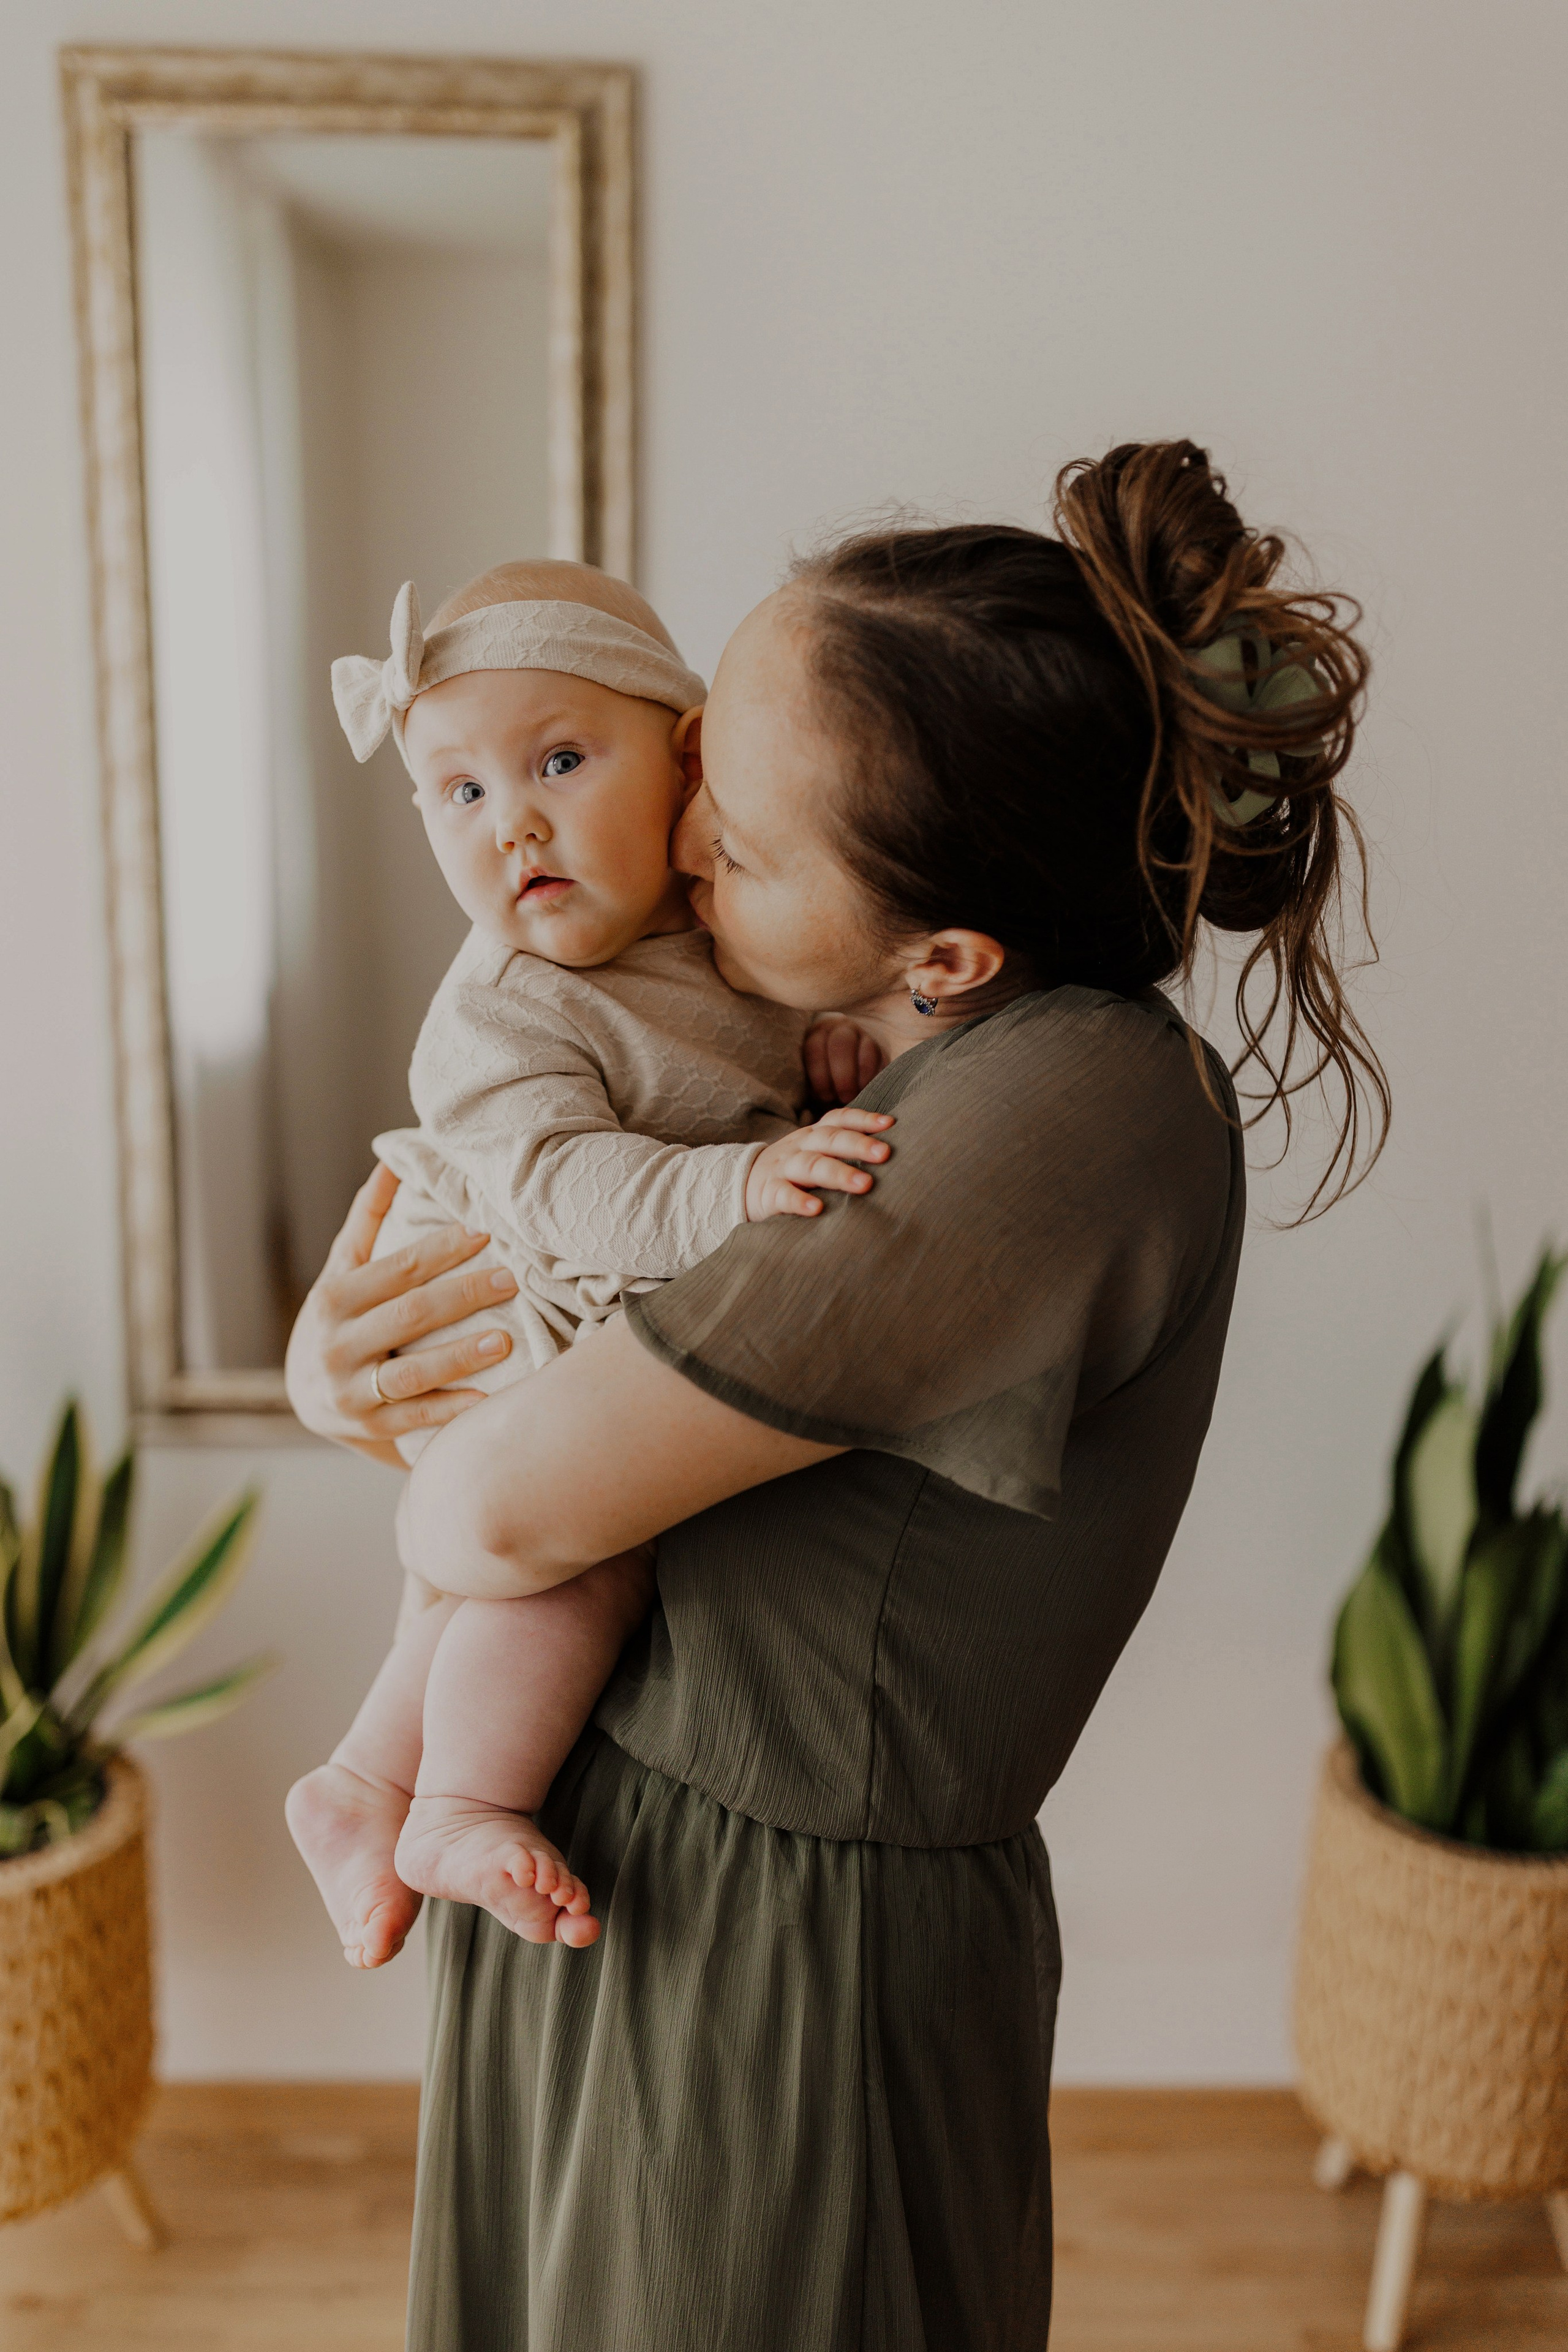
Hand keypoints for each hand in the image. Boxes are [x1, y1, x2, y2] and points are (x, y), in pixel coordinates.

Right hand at [284, 1163, 519, 1455]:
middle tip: (512, 1279)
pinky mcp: (369, 1429)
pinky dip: (451, 1410)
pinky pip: (415, 1419)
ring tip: (507, 1340)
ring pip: (411, 1372)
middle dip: (462, 1295)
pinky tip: (488, 1400)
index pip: (396, 1270)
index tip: (485, 1232)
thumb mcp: (342, 1272)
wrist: (306, 1397)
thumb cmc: (338, 1320)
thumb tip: (392, 1162)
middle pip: (409, 1315)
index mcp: (334, 1299)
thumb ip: (367, 1222)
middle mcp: (336, 1345)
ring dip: (459, 1356)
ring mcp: (351, 1391)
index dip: (441, 1250)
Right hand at [743, 1108, 893, 1221]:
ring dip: (838, 1173)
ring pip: (811, 1166)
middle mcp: (800, 1146)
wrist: (741, 1186)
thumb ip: (842, 1152)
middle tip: (885, 1153)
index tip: (890, 1123)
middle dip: (859, 1144)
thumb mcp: (814, 1154)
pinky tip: (816, 1210)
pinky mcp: (768, 1193)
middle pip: (830, 1140)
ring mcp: (783, 1168)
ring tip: (864, 1185)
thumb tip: (891, 1154)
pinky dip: (799, 1201)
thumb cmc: (792, 1173)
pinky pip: (783, 1195)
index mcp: (814, 1136)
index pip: (839, 1120)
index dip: (863, 1119)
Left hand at [804, 1016, 886, 1105]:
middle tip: (843, 1098)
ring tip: (858, 1097)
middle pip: (842, 1044)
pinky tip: (871, 1093)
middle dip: (843, 1075)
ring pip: (867, 1050)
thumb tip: (806, 1106)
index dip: (819, 1075)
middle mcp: (840, 1029)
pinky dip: (877, 1080)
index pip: (815, 1048)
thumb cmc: (824, 1082)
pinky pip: (884, 1061)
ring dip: (862, 1078)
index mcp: (816, 1035)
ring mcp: (864, 1035)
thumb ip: (810, 1085)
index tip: (824, 1096)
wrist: (845, 1071)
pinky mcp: (882, 1049)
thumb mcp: (811, 1079)